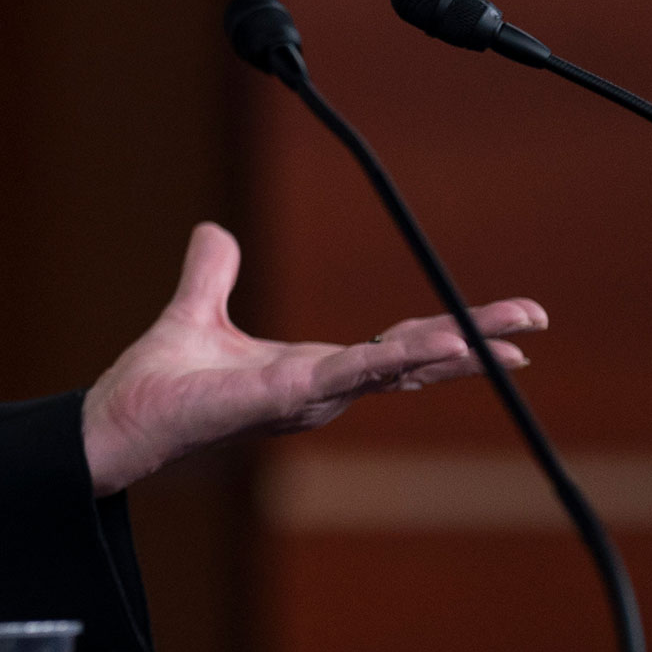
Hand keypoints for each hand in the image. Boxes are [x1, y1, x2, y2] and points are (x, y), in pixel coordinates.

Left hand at [78, 222, 547, 493]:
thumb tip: (215, 230)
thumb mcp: (195, 311)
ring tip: (509, 340)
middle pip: (413, 359)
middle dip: (474, 342)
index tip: (498, 322)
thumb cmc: (157, 384)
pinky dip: (391, 359)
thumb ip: (211, 273)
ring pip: (396, 367)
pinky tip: (432, 346)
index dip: (444, 333)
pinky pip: (349, 373)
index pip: (393, 347)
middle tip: (534, 322)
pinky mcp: (282, 398)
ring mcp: (307, 398)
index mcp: (311, 368)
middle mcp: (321, 389)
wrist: (117, 421)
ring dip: (450, 351)